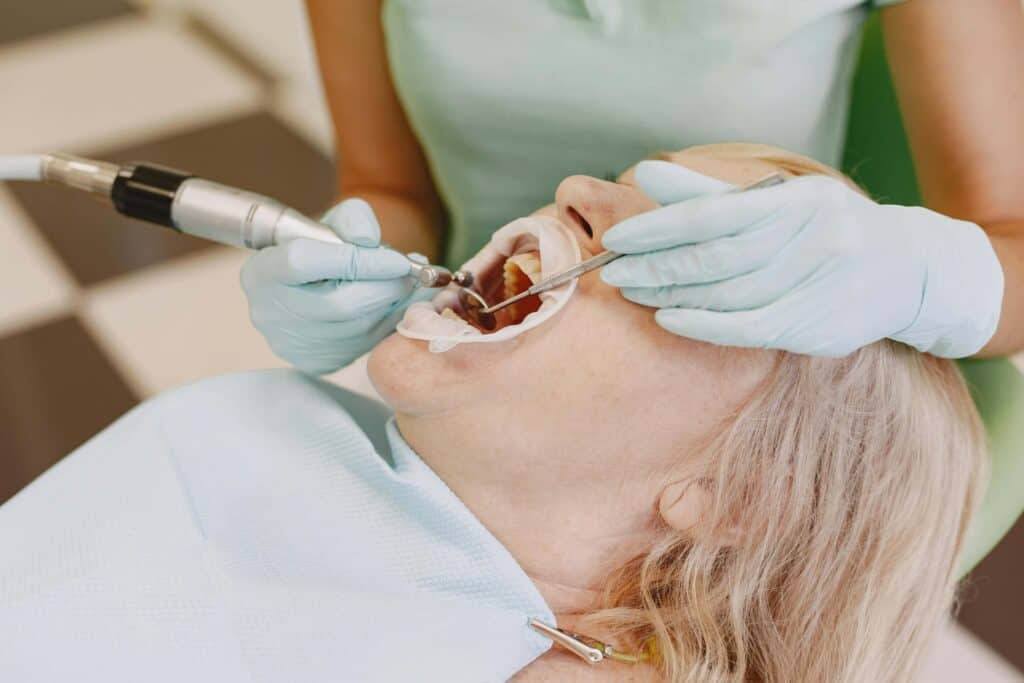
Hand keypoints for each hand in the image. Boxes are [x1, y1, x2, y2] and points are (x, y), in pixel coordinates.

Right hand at [241, 198, 429, 373]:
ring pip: (356, 329)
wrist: (304, 288)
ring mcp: (290, 343)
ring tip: (410, 287)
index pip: (304, 262)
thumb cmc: (319, 250)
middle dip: (385, 288)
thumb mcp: (332, 224)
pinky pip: (362, 346)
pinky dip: (386, 325)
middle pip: (338, 304)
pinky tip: (395, 307)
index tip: (397, 259)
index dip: (357, 260)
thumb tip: (369, 239)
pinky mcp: (314, 362)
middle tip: (413, 276)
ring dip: (392, 307)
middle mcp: (269, 312)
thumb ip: (352, 220)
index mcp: (262, 272)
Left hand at [601, 161, 1002, 357]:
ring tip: (633, 292)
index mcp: (797, 199)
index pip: (713, 214)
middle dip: (656, 266)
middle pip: (716, 258)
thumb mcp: (774, 201)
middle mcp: (814, 238)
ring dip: (672, 297)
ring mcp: (821, 284)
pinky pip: (749, 329)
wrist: (906, 271)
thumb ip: (706, 193)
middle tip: (612, 271)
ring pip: (728, 295)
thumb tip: (646, 175)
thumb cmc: (821, 230)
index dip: (657, 228)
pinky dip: (703, 325)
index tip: (615, 239)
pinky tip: (669, 320)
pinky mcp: (821, 326)